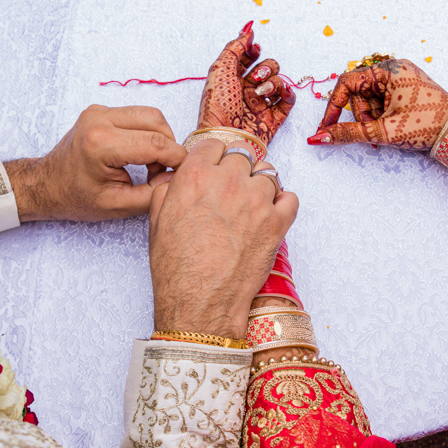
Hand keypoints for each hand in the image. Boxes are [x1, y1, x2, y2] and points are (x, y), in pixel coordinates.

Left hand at [7, 105, 185, 221]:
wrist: (47, 185)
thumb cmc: (75, 197)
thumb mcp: (117, 205)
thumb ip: (152, 194)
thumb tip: (176, 178)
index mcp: (101, 144)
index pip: (156, 143)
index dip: (176, 159)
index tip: (182, 173)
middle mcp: (99, 120)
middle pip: (156, 121)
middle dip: (168, 146)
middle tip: (162, 171)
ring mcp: (98, 111)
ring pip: (149, 114)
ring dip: (159, 138)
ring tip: (150, 164)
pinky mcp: (100, 110)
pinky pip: (136, 115)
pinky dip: (146, 133)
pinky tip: (139, 155)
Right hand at [149, 139, 298, 338]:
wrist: (200, 303)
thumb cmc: (176, 268)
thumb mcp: (157, 221)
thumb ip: (168, 190)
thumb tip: (177, 178)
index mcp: (195, 176)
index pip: (213, 145)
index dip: (214, 157)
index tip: (216, 167)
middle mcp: (228, 182)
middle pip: (242, 156)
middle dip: (237, 170)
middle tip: (232, 190)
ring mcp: (256, 201)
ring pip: (268, 173)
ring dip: (261, 184)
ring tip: (252, 204)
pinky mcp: (277, 223)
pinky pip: (290, 198)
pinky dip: (283, 203)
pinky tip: (271, 214)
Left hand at [197, 21, 295, 143]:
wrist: (226, 137)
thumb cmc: (218, 106)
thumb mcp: (220, 69)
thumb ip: (235, 47)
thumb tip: (248, 30)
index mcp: (231, 80)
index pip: (247, 58)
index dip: (253, 51)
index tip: (254, 49)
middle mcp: (246, 91)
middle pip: (267, 68)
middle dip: (266, 67)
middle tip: (256, 77)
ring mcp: (261, 105)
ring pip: (279, 82)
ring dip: (273, 82)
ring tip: (261, 93)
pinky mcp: (273, 119)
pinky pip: (288, 101)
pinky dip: (288, 94)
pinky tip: (281, 94)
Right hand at [306, 58, 447, 148]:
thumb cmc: (427, 126)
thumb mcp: (383, 130)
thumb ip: (348, 132)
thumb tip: (320, 136)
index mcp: (389, 69)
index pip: (347, 83)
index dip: (334, 106)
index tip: (327, 126)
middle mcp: (394, 69)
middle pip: (358, 93)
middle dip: (361, 115)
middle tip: (372, 132)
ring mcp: (401, 79)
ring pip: (369, 100)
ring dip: (371, 119)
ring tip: (387, 131)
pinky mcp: (406, 91)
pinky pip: (381, 102)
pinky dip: (380, 117)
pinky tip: (391, 128)